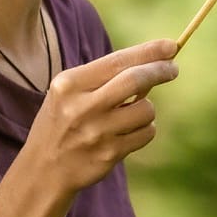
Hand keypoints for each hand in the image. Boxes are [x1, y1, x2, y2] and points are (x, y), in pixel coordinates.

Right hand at [23, 39, 179, 194]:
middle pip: (134, 80)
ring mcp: (96, 133)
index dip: (149, 52)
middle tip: (173, 69)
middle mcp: (81, 107)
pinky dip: (145, 130)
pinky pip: (146, 133)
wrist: (44, 170)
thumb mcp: (70, 93)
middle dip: (159, 71)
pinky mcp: (108, 155)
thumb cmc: (64, 121)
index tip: (171, 46)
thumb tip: (155, 61)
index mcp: (69, 84)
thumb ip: (105, 77)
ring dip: (147, 109)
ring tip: (130, 114)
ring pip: (146, 110)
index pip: (117, 61)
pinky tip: (128, 133)